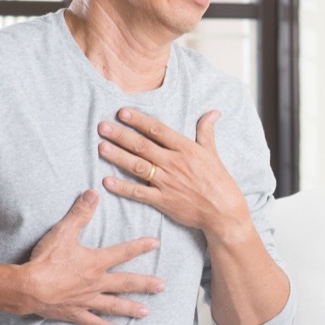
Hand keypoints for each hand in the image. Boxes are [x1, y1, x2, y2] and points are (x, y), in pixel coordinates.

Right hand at [24, 189, 164, 324]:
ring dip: (131, 308)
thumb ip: (80, 213)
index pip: (124, 252)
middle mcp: (96, 283)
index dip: (140, 247)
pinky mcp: (75, 313)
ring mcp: (87, 300)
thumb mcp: (63, 232)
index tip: (156, 244)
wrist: (28, 287)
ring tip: (146, 312)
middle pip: (126, 283)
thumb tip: (93, 193)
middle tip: (162, 287)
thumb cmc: (46, 260)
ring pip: (114, 305)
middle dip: (145, 284)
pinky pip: (93, 322)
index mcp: (96, 263)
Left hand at [96, 108, 249, 238]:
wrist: (223, 211)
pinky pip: (138, 193)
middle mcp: (174, 163)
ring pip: (138, 166)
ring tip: (101, 147)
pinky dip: (122, 187)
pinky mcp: (163, 201)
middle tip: (102, 126)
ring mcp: (167, 183)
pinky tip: (107, 181)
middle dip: (121, 135)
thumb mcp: (213, 153)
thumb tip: (213, 112)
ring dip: (118, 156)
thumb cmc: (219, 181)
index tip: (122, 112)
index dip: (139, 120)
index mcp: (186, 150)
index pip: (158, 131)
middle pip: (143, 146)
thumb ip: (206, 132)